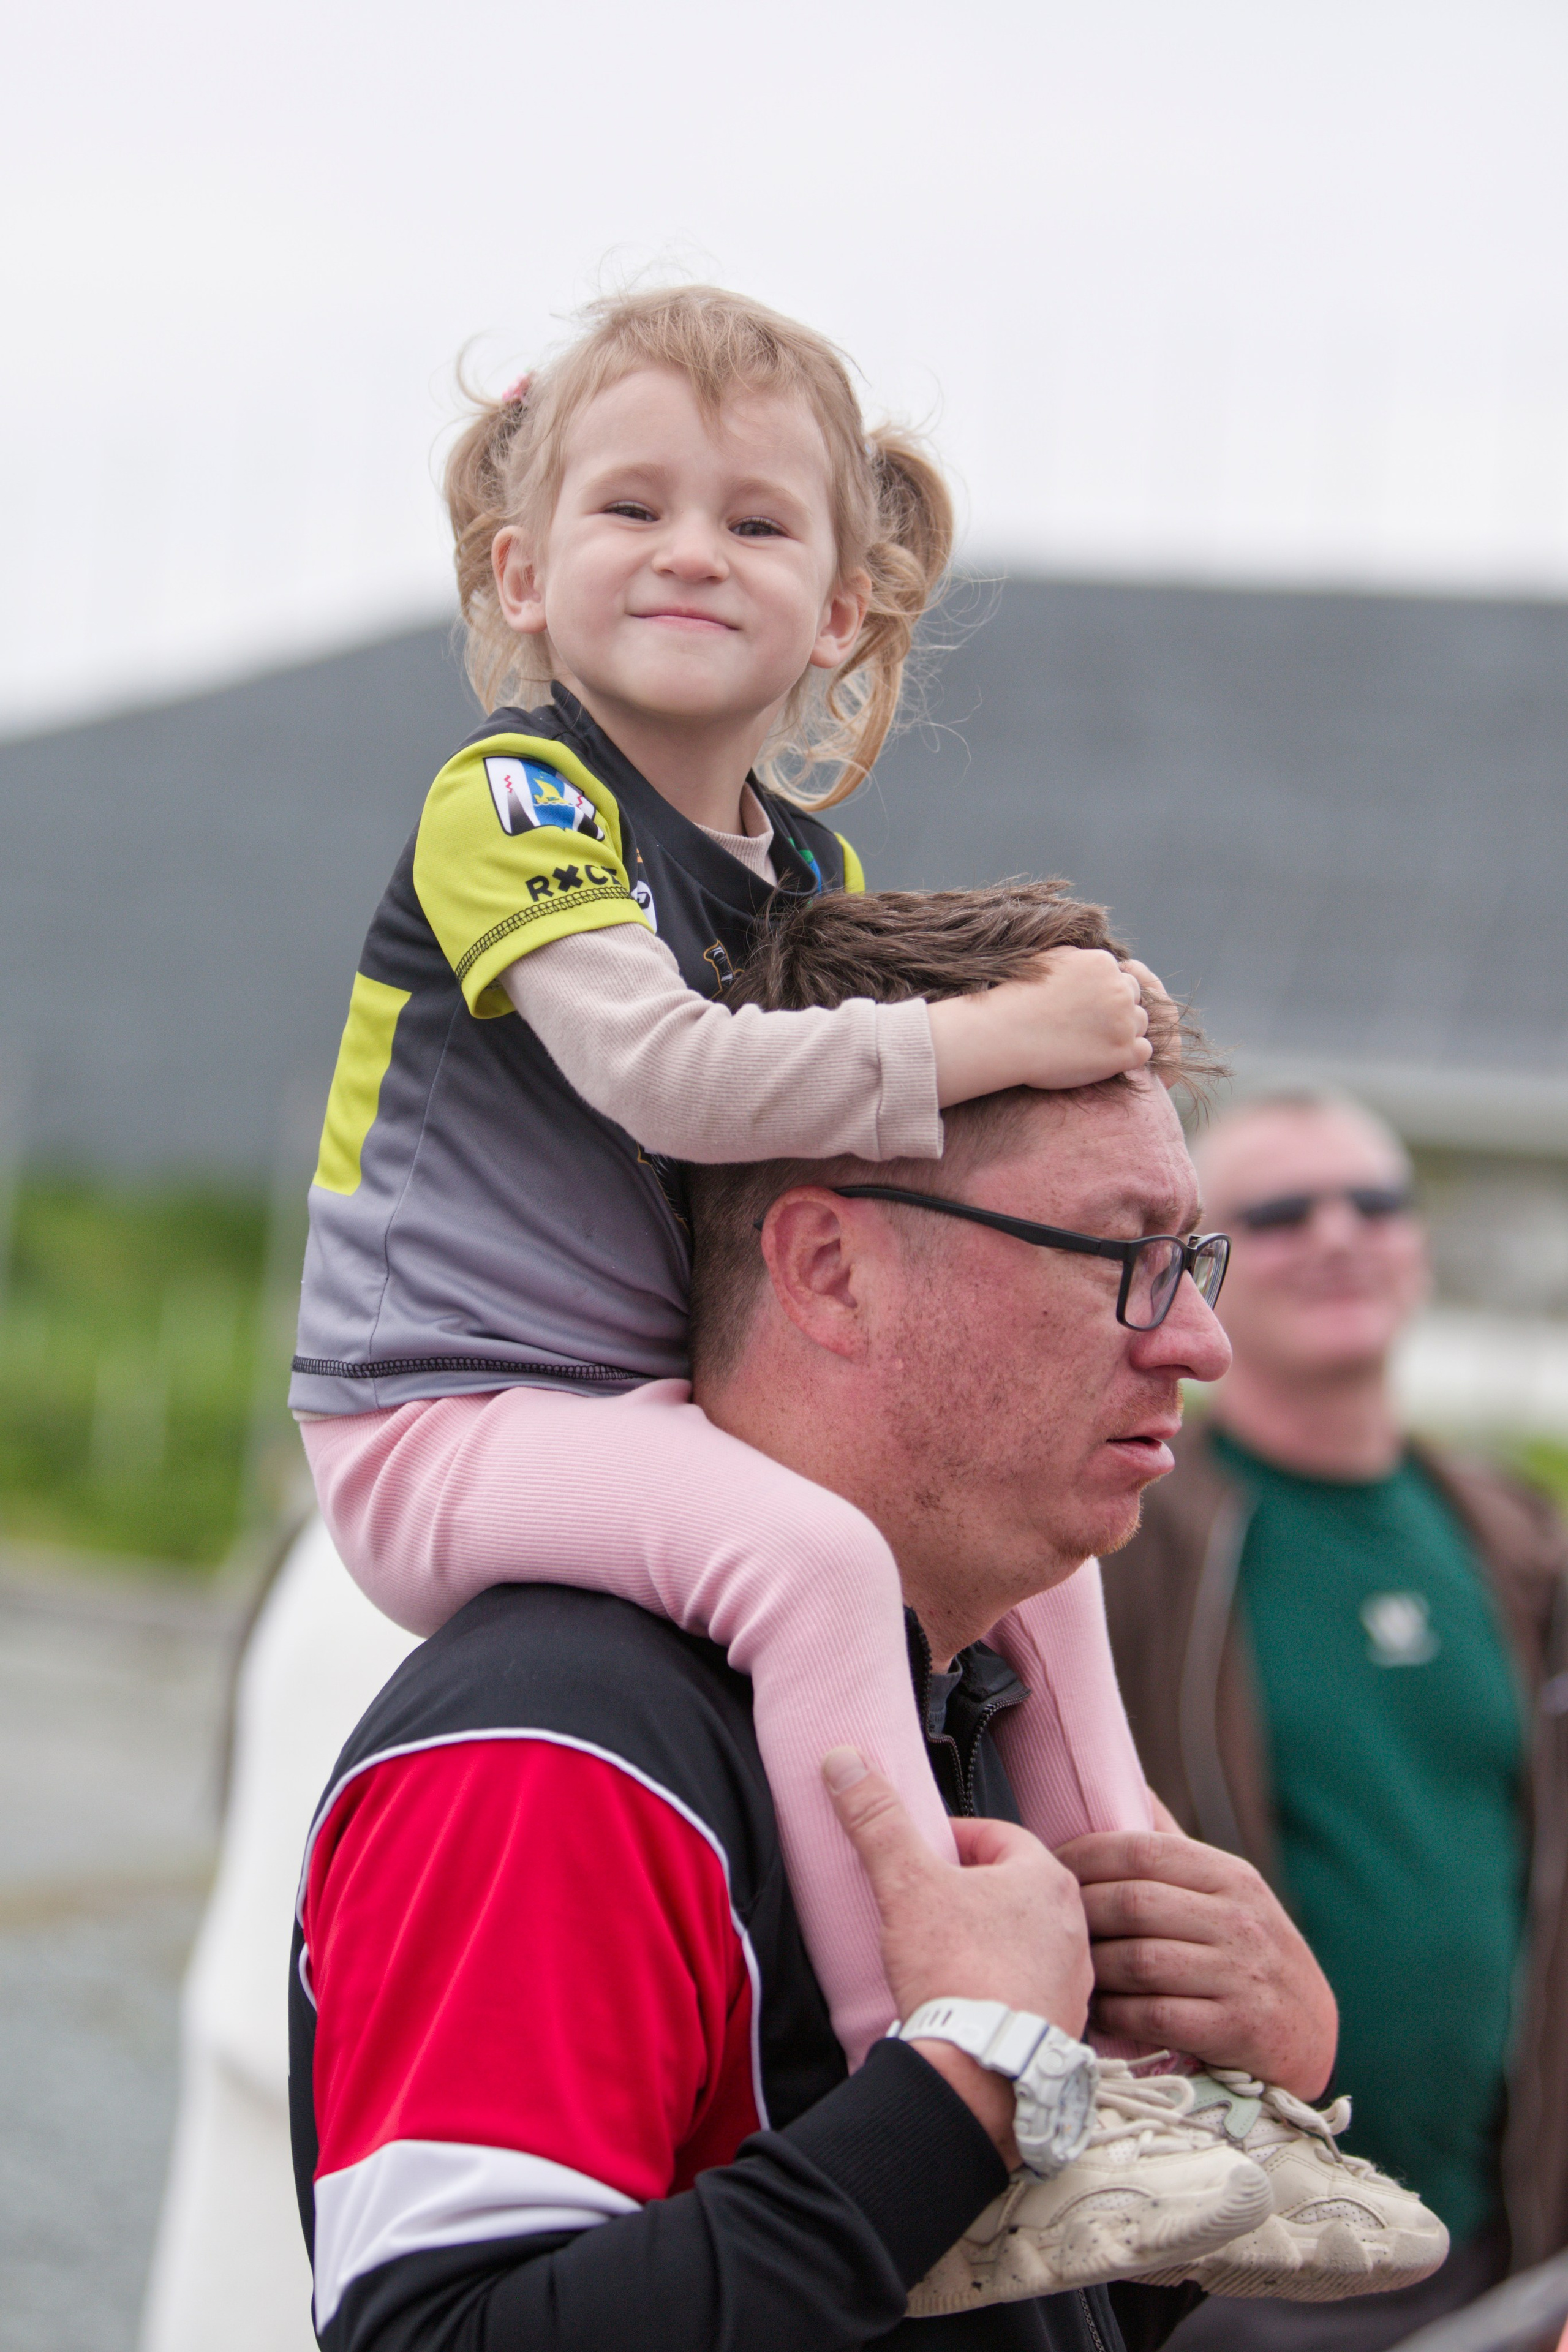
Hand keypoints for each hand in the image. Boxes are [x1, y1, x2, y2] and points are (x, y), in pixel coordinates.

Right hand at [825, 1747, 1092, 2161]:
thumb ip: (876, 1820)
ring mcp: (1073, 1980)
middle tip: (923, 1906)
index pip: (993, 1836)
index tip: (916, 1860)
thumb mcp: (905, 1882)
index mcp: (1046, 1878)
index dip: (948, 1842)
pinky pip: (1028, 1989)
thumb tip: (845, 1762)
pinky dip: (998, 1987)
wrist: (981, 2073)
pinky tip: (964, 1998)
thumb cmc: (956, 1974)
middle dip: (965, 1892)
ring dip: (985, 1941)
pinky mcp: (1063, 2026)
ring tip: (940, 1955)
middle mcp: (1072, 1925)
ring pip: (1021, 1940)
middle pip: (1008, 1888)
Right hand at [929, 948, 1165, 1104]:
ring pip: (1140, 1024)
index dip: (1102, 995)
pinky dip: (1127, 1056)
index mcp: (1102, 963)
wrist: (1005, 1036)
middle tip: (1085, 1028)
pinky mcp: (1124, 1052)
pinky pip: (1144, 1051)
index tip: (1081, 1010)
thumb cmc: (1018, 999)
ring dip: (1122, 1033)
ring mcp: (1124, 1021)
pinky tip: (1102, 1058)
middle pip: (1133, 999)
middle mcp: (1119, 988)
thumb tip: (1098, 962)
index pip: (1120, 977)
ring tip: (1088, 1043)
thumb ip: (1079, 959)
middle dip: (1115, 1012)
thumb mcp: (1049, 961)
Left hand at [1057, 1829, 1337, 2099]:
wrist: (1310, 2034)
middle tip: (1047, 1922)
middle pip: (1132, 1904)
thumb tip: (1131, 1787)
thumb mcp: (1230, 1892)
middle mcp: (1239, 1920)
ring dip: (1092, 1966)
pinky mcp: (1235, 2029)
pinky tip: (1098, 2009)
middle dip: (1080, 1912)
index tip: (1049, 1865)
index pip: (1142, 1849)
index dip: (1084, 1855)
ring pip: (1137, 1961)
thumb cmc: (1250, 1953)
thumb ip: (1177, 1848)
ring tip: (1068, 1966)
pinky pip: (1152, 2015)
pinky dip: (1114, 2013)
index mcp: (1231, 1877)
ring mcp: (1239, 1975)